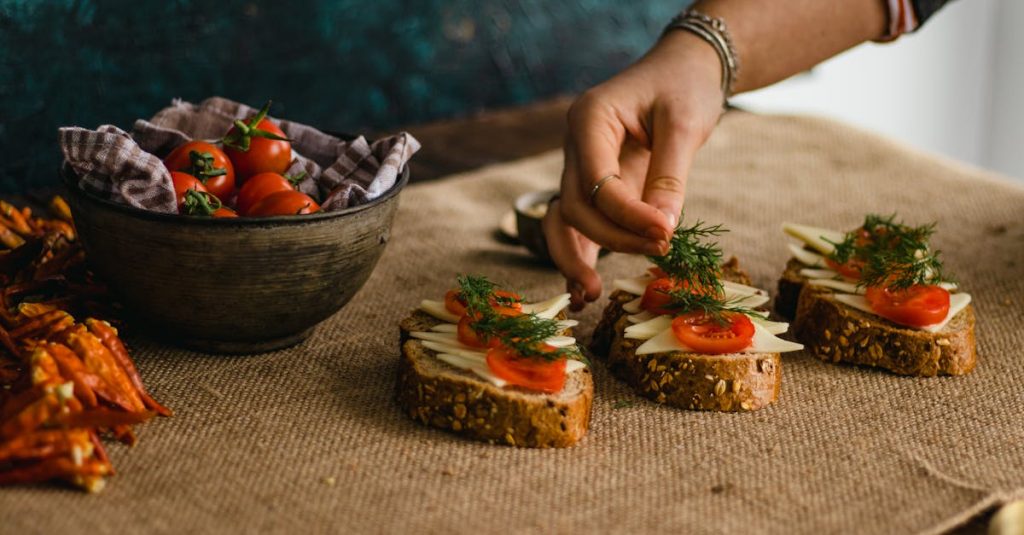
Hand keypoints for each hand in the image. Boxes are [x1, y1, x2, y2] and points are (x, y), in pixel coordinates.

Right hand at [544, 31, 725, 309]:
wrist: (684, 69)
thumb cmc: (685, 85)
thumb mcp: (685, 124)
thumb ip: (670, 176)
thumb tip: (662, 231)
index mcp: (589, 119)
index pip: (596, 181)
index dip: (628, 215)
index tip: (665, 234)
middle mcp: (575, 144)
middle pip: (576, 205)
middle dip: (613, 237)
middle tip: (659, 250)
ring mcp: (580, 165)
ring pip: (566, 219)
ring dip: (577, 256)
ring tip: (589, 295)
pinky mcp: (594, 184)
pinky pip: (578, 222)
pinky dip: (580, 254)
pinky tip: (584, 289)